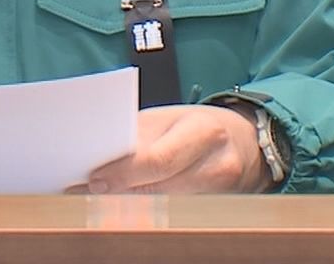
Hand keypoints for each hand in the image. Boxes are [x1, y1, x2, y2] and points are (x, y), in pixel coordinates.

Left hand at [75, 104, 266, 193]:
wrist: (246, 142)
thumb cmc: (198, 125)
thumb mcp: (170, 119)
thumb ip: (138, 137)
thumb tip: (97, 159)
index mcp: (204, 130)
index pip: (158, 160)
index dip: (122, 173)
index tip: (93, 179)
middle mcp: (217, 166)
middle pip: (158, 189)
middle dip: (119, 191)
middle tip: (88, 191)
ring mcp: (220, 194)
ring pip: (163, 207)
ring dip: (128, 204)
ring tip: (101, 198)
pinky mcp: (217, 211)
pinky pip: (174, 214)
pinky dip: (147, 210)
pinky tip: (126, 206)